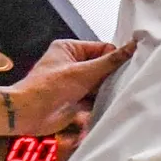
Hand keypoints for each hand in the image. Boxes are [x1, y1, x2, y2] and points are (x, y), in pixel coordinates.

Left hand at [9, 39, 135, 134]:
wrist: (29, 113)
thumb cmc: (49, 87)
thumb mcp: (84, 71)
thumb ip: (110, 61)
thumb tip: (132, 47)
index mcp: (69, 49)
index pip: (102, 49)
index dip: (115, 58)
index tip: (129, 67)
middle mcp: (71, 63)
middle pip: (102, 67)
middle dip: (112, 76)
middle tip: (123, 83)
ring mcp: (74, 82)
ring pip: (100, 84)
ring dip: (107, 91)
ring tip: (115, 95)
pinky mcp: (75, 98)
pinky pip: (95, 98)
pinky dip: (101, 102)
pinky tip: (107, 105)